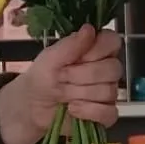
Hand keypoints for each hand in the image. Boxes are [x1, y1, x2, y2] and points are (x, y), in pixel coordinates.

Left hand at [0, 25, 122, 143]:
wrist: (31, 107)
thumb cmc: (42, 78)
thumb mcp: (50, 58)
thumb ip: (70, 45)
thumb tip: (89, 29)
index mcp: (95, 51)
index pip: (113, 42)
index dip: (97, 50)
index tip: (78, 57)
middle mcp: (106, 70)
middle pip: (113, 69)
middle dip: (82, 75)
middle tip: (62, 78)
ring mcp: (108, 93)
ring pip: (109, 91)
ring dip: (80, 94)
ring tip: (64, 94)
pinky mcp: (105, 114)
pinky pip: (109, 112)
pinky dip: (88, 111)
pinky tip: (73, 109)